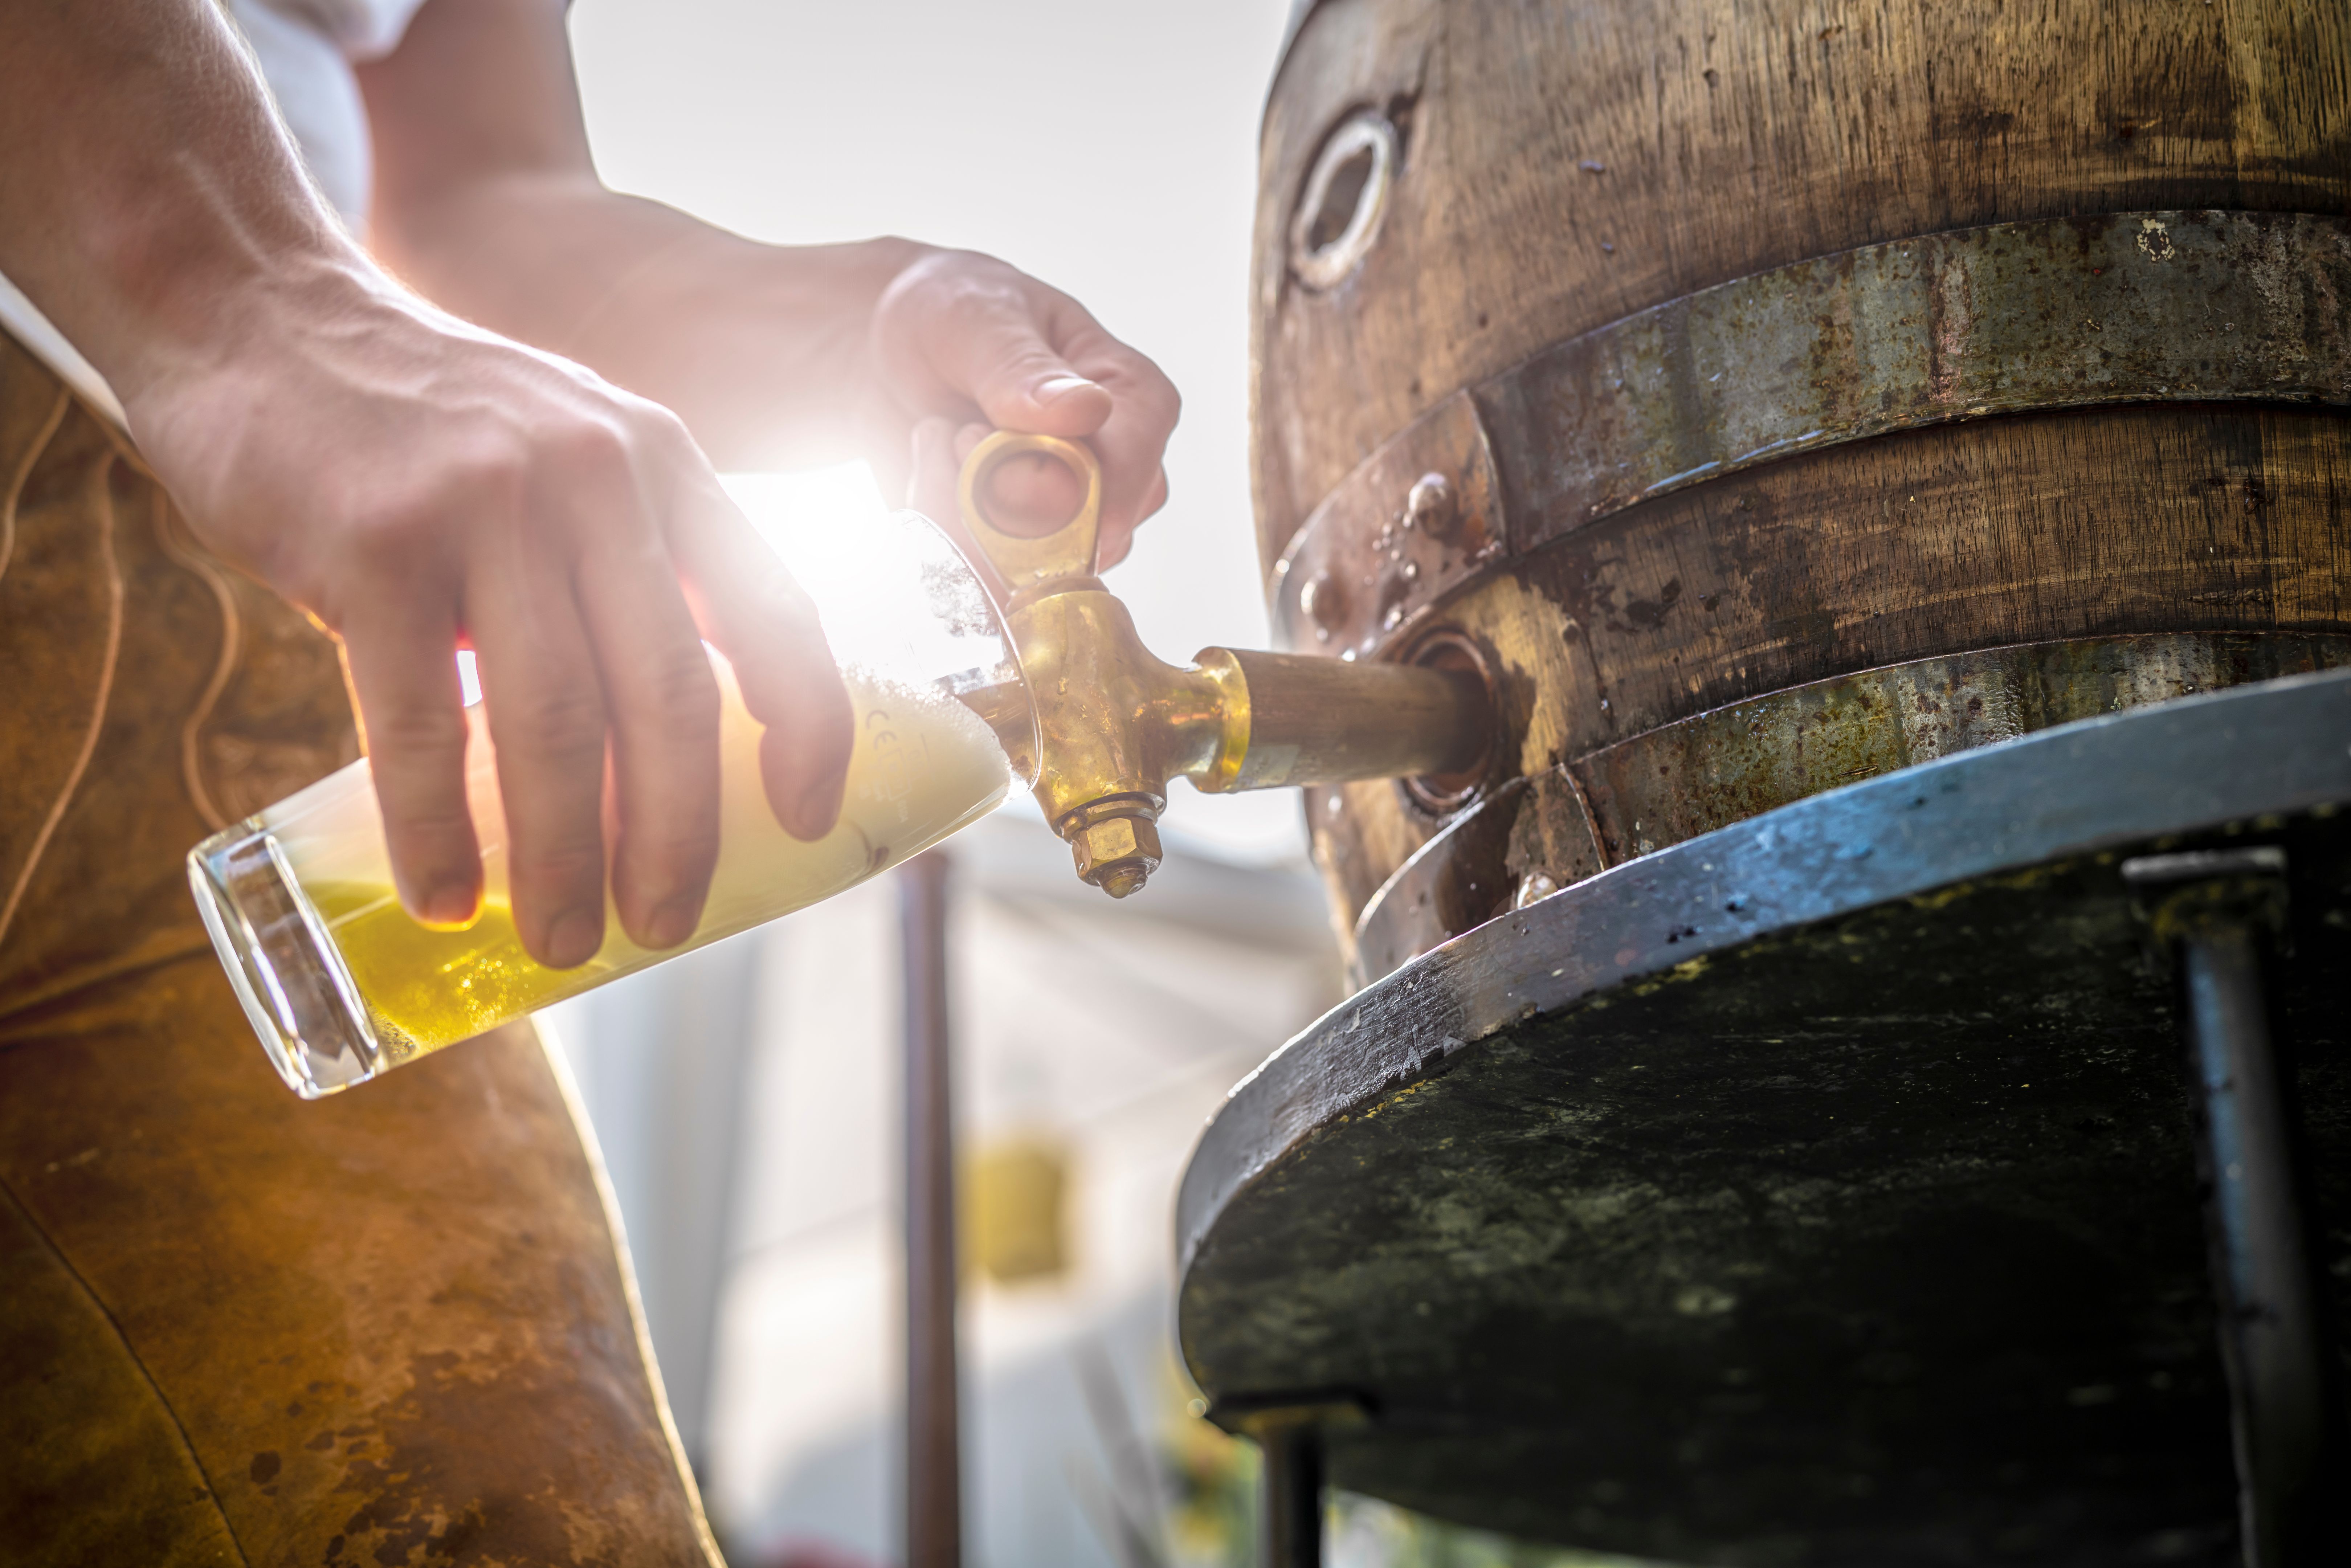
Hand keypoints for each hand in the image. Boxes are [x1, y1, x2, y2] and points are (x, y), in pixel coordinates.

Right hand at [127, 261, 853, 967]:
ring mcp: (483, 506)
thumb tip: (664, 735)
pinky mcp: (371, 544)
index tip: (803, 819)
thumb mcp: (569, 451)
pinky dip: (435, 825)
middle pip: (669, 694)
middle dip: (679, 834)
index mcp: (662, 464)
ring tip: (566, 941)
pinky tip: (445, 894)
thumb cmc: (424, 422)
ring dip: (566, 855)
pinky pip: (415, 720)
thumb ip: (625, 561)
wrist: (257, 311)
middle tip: (667, 925)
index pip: (776, 610)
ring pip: (554, 722)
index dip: (808, 727)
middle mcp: (593, 477)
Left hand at [871, 250, 1177, 566]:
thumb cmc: (955, 316)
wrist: (896, 352)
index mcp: (1136, 403)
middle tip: (951, 429)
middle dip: (992, 502)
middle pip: (1084, 543)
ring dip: (957, 515)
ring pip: (1029, 574)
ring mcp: (1077, 525)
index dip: (1057, 486)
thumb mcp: (975, 318)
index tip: (975, 440)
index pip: (1133, 475)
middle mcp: (1122, 476)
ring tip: (938, 439)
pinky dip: (939, 535)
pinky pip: (986, 584)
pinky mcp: (1025, 556)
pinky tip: (930, 474)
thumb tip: (1085, 410)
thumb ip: (1021, 368)